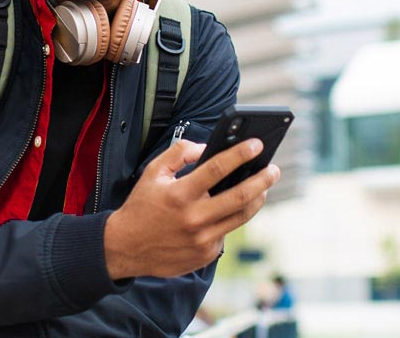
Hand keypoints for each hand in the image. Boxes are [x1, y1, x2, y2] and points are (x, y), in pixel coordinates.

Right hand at [103, 137, 279, 279]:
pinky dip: (230, 219)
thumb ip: (179, 154)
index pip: (217, 169)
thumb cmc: (142, 206)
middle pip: (240, 196)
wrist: (126, 248)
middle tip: (273, 170)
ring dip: (256, 199)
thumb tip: (206, 147)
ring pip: (241, 217)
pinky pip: (226, 232)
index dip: (240, 154)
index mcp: (180, 194)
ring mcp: (202, 239)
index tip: (257, 144)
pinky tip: (229, 211)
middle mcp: (193, 218)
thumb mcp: (152, 173)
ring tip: (263, 188)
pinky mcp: (206, 255)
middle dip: (263, 180)